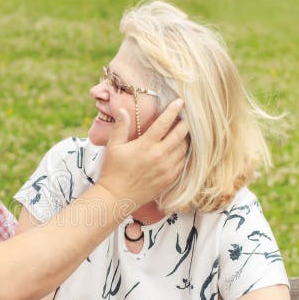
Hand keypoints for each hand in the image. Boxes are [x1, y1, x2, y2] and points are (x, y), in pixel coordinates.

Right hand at [96, 98, 188, 218]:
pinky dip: (184, 154)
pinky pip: (184, 163)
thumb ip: (120, 127)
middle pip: (180, 134)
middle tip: (186, 116)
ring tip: (183, 132)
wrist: (117, 197)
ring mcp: (167, 168)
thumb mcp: (113, 147)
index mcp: (146, 145)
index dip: (174, 110)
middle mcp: (159, 155)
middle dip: (185, 123)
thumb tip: (123, 109)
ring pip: (184, 148)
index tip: (180, 101)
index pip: (165, 123)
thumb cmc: (112, 171)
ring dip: (185, 138)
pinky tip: (181, 149)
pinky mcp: (169, 179)